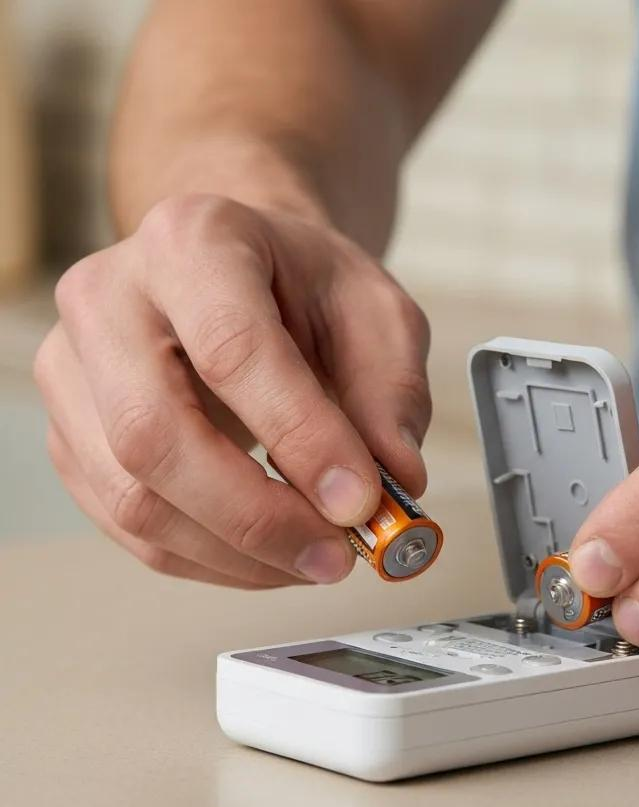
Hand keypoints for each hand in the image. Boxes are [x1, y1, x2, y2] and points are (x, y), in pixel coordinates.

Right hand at [34, 194, 430, 587]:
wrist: (241, 277)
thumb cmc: (307, 290)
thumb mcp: (377, 315)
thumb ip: (392, 394)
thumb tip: (397, 483)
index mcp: (192, 241)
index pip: (231, 349)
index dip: (299, 437)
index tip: (361, 501)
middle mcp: (107, 299)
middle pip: (154, 434)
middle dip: (257, 518)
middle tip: (338, 554)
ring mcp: (72, 371)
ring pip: (134, 497)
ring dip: (237, 554)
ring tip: (316, 558)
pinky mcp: (68, 435)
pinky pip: (129, 528)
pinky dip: (210, 561)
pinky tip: (271, 557)